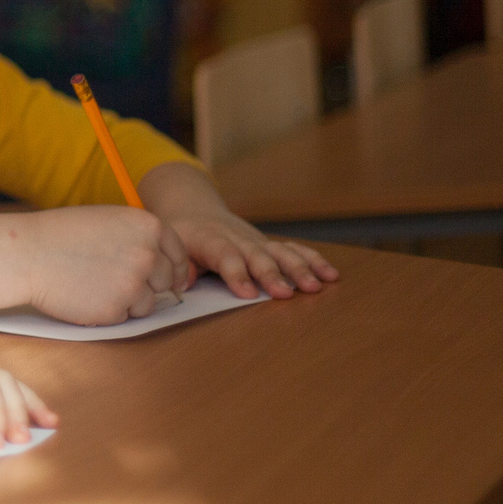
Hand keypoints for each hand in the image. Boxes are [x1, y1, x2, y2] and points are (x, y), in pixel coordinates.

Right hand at [17, 205, 189, 325]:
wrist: (28, 254)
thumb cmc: (61, 234)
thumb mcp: (108, 220)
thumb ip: (138, 238)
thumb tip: (163, 264)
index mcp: (148, 226)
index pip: (178, 253)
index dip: (174, 268)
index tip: (170, 279)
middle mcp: (147, 254)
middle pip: (166, 281)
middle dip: (149, 284)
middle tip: (118, 280)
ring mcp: (133, 283)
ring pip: (147, 303)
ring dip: (128, 300)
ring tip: (96, 285)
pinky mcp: (116, 309)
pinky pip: (124, 317)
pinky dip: (109, 312)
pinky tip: (86, 295)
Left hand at [140, 165, 338, 298]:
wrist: (195, 210)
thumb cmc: (182, 235)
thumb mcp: (171, 246)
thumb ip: (177, 266)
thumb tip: (180, 287)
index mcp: (209, 239)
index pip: (224, 255)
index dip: (236, 273)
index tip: (247, 294)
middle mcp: (237, 238)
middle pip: (257, 255)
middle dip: (272, 275)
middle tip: (286, 294)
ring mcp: (257, 240)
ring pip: (280, 252)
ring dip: (299, 269)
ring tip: (315, 287)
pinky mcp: (270, 244)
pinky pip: (294, 250)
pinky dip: (313, 260)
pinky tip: (331, 275)